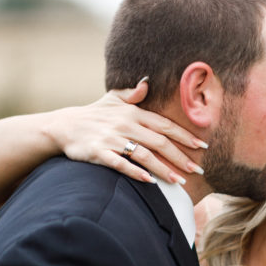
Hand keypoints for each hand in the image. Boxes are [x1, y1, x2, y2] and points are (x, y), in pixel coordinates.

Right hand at [45, 80, 207, 184]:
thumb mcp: (112, 99)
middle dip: (180, 156)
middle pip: (159, 142)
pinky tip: (150, 182)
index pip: (165, 125)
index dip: (185, 136)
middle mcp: (125, 125)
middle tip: (197, 169)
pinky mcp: (99, 152)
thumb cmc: (93, 114)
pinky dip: (136, 172)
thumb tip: (147, 83)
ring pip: (144, 155)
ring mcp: (112, 139)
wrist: (64, 126)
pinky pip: (121, 164)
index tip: (202, 146)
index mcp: (133, 113)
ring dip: (163, 169)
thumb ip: (132, 94)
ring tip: (179, 181)